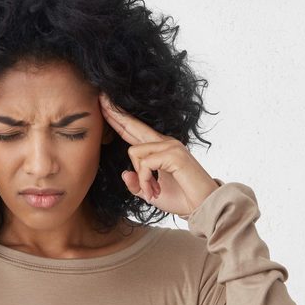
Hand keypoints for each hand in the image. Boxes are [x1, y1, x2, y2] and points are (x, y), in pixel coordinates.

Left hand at [99, 92, 219, 218]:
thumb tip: (124, 173)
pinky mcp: (174, 154)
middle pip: (133, 125)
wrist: (203, 207)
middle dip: (114, 113)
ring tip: (152, 191)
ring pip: (135, 152)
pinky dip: (145, 180)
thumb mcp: (150, 192)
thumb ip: (136, 183)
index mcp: (160, 148)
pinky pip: (144, 163)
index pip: (134, 130)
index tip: (104, 105)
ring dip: (140, 177)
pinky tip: (155, 190)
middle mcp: (166, 142)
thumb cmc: (181, 198)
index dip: (118, 119)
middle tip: (101, 97)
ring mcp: (171, 146)